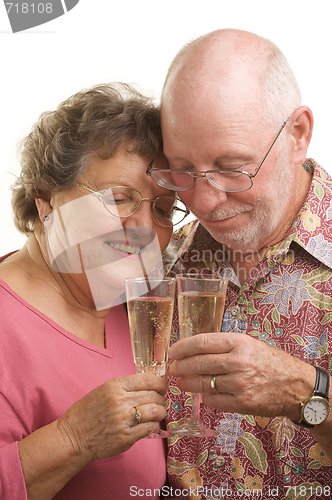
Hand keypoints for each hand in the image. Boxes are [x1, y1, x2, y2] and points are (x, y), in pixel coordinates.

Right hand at [58, 374, 166, 464]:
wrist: (73, 437)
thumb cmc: (86, 413)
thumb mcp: (103, 390)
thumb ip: (124, 387)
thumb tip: (148, 386)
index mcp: (114, 386)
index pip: (148, 380)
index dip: (160, 383)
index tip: (162, 387)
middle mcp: (120, 401)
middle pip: (154, 395)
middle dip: (161, 398)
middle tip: (160, 401)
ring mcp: (124, 420)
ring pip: (156, 411)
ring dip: (161, 412)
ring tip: (158, 413)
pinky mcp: (126, 437)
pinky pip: (150, 428)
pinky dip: (154, 425)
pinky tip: (149, 424)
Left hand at [168, 332, 314, 419]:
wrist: (296, 385)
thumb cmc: (270, 362)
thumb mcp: (249, 344)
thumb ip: (224, 346)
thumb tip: (194, 349)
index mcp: (239, 342)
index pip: (202, 342)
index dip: (183, 347)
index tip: (172, 351)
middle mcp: (238, 362)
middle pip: (199, 363)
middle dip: (180, 366)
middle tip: (171, 368)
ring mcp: (240, 384)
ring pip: (203, 383)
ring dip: (187, 383)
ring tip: (180, 381)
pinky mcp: (242, 403)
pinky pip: (214, 400)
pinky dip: (205, 397)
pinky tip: (202, 394)